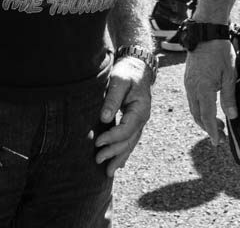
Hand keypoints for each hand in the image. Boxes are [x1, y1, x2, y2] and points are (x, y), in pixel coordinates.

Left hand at [93, 55, 152, 175]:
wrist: (137, 68)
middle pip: (129, 141)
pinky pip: (130, 141)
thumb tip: (104, 118)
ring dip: (119, 157)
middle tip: (97, 160)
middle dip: (114, 152)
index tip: (97, 143)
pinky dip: (124, 152)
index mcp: (140, 109)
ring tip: (108, 172)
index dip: (112, 138)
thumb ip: (112, 98)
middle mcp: (142, 118)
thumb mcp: (119, 80)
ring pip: (130, 144)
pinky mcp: (134, 123)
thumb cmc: (127, 72)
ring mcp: (139, 122)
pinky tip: (118, 164)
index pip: (126, 129)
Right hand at [183, 38, 236, 147]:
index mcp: (203, 88)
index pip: (206, 117)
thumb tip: (232, 116)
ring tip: (217, 124)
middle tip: (221, 136)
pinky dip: (199, 109)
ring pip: (193, 108)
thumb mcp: (230, 74)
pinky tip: (209, 109)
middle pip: (197, 116)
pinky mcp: (188, 79)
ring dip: (203, 119)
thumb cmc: (220, 51)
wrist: (206, 32)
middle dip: (208, 128)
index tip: (218, 142)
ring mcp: (188, 84)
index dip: (212, 131)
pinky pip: (191, 99)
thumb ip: (229, 97)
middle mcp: (192, 88)